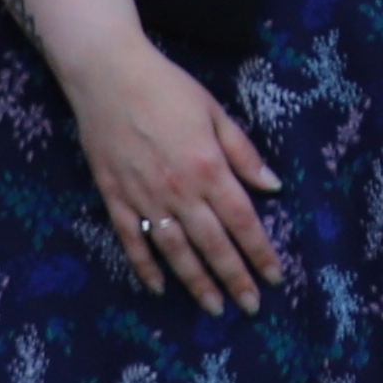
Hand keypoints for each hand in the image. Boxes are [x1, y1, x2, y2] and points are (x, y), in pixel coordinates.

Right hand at [69, 39, 287, 310]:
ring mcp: (144, 197)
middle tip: (250, 306)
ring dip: (196, 282)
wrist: (107, 75)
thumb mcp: (216, 113)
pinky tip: (158, 287)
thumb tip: (273, 187)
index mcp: (209, 169)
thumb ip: (244, 154)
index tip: (274, 278)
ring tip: (214, 307)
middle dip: (234, 279)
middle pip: (213, 245)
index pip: (243, 222)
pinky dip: (145, 266)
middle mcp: (179, 190)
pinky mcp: (115, 197)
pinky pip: (132, 240)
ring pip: (175, 251)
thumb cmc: (168, 89)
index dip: (260, 253)